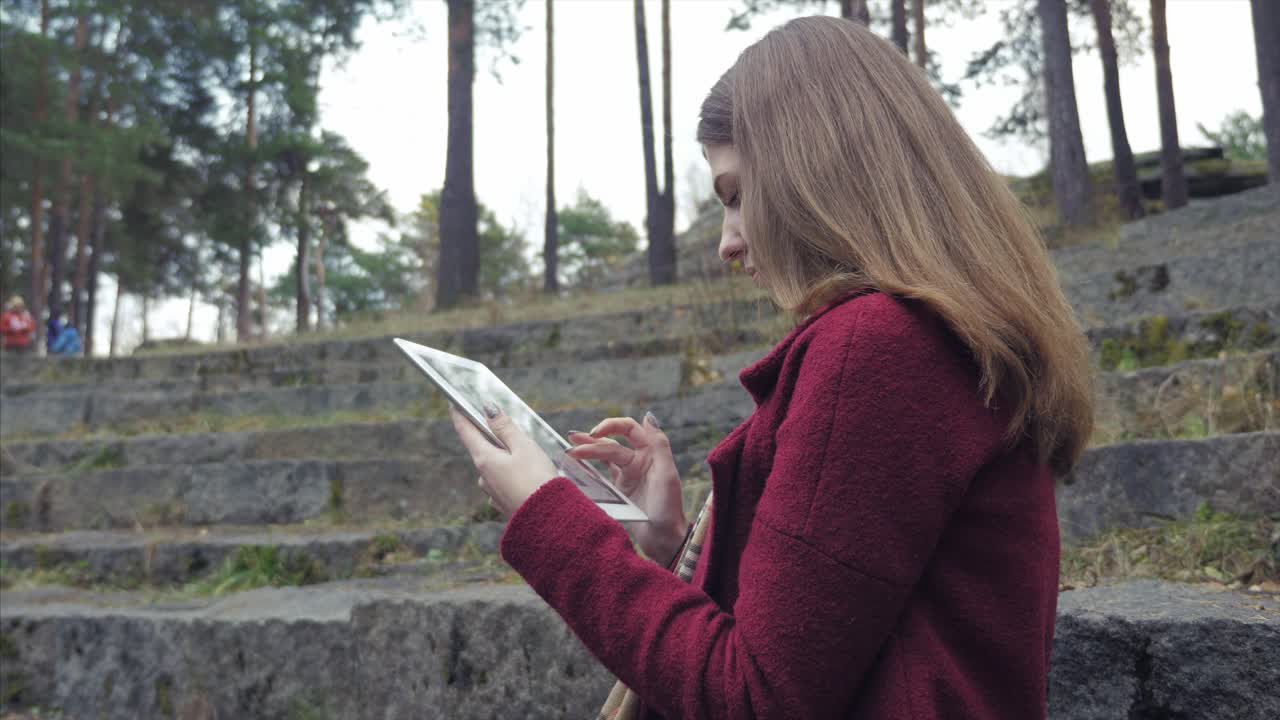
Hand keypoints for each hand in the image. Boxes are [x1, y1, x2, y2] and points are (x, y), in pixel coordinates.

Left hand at [449, 403, 558, 517]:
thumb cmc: (536, 479)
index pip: (466, 432)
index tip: (454, 405)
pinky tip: (527, 477)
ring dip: (505, 459)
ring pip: (495, 467)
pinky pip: (504, 482)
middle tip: (505, 427)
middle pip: (482, 449)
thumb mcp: (523, 447)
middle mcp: (483, 476)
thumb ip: (505, 428)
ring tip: (527, 456)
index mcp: (484, 459)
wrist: (549, 519)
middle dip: (492, 438)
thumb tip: (488, 411)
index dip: (460, 416)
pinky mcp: (504, 503)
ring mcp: (492, 492)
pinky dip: (512, 475)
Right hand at [567, 412, 687, 564]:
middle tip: (571, 445)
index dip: (611, 426)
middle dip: (591, 442)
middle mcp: (638, 459)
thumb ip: (659, 444)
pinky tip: (576, 465)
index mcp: (650, 452)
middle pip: (611, 443)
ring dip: (587, 451)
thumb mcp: (667, 475)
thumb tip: (648, 416)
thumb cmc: (668, 508)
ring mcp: (628, 474)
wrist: (663, 539)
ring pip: (604, 456)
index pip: (629, 429)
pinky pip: (602, 473)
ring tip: (568, 449)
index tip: (595, 433)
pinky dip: (589, 468)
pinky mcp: (619, 489)